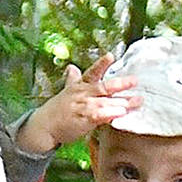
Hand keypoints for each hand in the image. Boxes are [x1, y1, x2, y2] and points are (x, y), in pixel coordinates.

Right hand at [16, 56, 140, 154]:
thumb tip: (72, 67)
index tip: (111, 56)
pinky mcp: (83, 120)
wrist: (45, 126)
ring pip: (105, 102)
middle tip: (135, 80)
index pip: (92, 72)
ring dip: (121, 102)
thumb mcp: (66, 91)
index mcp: (80, 85)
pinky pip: (99, 116)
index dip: (102, 64)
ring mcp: (83, 106)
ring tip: (136, 101)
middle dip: (120, 84)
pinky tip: (121, 113)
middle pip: (104, 86)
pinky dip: (110, 114)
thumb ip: (72, 79)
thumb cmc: (57, 110)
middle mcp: (83, 94)